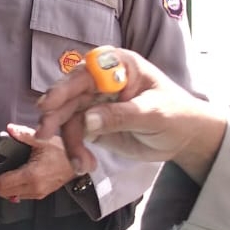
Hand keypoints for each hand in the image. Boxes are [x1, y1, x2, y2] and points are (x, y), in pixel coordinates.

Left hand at [0, 124, 75, 201]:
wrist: (80, 164)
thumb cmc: (64, 152)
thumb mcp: (43, 140)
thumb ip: (24, 135)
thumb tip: (10, 129)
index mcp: (32, 175)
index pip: (2, 183)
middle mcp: (34, 187)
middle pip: (4, 192)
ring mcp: (38, 192)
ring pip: (11, 196)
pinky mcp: (41, 194)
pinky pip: (20, 196)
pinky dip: (10, 190)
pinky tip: (7, 182)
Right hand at [34, 47, 225, 182]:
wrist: (185, 137)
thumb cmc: (177, 115)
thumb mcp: (154, 114)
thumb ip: (121, 115)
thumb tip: (88, 120)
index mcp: (118, 66)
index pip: (85, 72)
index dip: (65, 86)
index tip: (50, 104)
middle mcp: (101, 80)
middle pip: (69, 94)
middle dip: (56, 116)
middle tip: (44, 134)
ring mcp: (94, 102)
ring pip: (67, 117)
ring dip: (68, 141)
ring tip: (80, 163)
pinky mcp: (91, 123)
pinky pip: (73, 133)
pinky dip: (75, 149)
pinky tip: (84, 163)